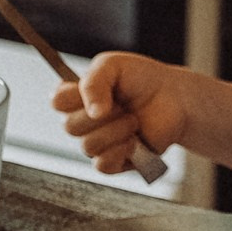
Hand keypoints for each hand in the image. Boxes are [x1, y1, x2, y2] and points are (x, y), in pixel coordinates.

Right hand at [52, 53, 191, 176]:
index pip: (56, 102)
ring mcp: (98, 142)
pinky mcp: (115, 161)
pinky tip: (134, 140)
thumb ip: (94, 81)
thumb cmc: (141, 78)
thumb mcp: (113, 65)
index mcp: (76, 97)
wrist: (174, 98)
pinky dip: (119, 151)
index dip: (73, 98)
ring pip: (88, 146)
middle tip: (123, 105)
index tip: (95, 89)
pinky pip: (102, 165)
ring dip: (116, 131)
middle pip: (70, 127)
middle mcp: (83, 121)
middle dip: (102, 115)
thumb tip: (93, 112)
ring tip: (134, 120)